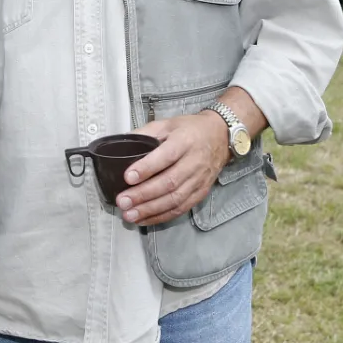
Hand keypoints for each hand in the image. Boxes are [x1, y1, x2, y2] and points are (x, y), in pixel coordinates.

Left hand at [115, 112, 230, 225]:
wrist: (221, 136)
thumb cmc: (190, 129)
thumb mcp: (168, 123)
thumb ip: (145, 133)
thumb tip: (121, 145)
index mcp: (185, 141)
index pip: (166, 156)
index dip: (147, 168)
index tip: (128, 177)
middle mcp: (194, 162)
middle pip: (169, 182)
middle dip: (144, 194)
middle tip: (123, 201)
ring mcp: (199, 180)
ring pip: (175, 199)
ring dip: (150, 210)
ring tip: (130, 214)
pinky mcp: (201, 193)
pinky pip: (181, 208)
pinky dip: (161, 216)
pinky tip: (144, 219)